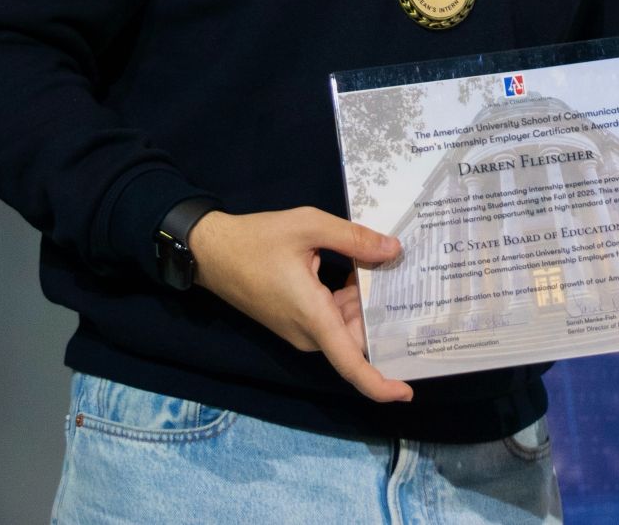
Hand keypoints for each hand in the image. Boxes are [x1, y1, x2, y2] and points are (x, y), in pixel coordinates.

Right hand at [187, 207, 412, 402]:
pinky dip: (348, 298)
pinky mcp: (294, 320)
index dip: (380, 384)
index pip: (351, 364)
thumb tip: (394, 250)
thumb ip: (354, 239)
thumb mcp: (309, 226)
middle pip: (357, 337)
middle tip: (405, 276)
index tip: (407, 392)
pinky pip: (331, 318)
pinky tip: (360, 267)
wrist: (211, 251)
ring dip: (364, 300)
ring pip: (346, 325)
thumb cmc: (257, 239)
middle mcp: (308, 333)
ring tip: (385, 263)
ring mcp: (299, 329)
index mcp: (313, 317)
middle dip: (382, 313)